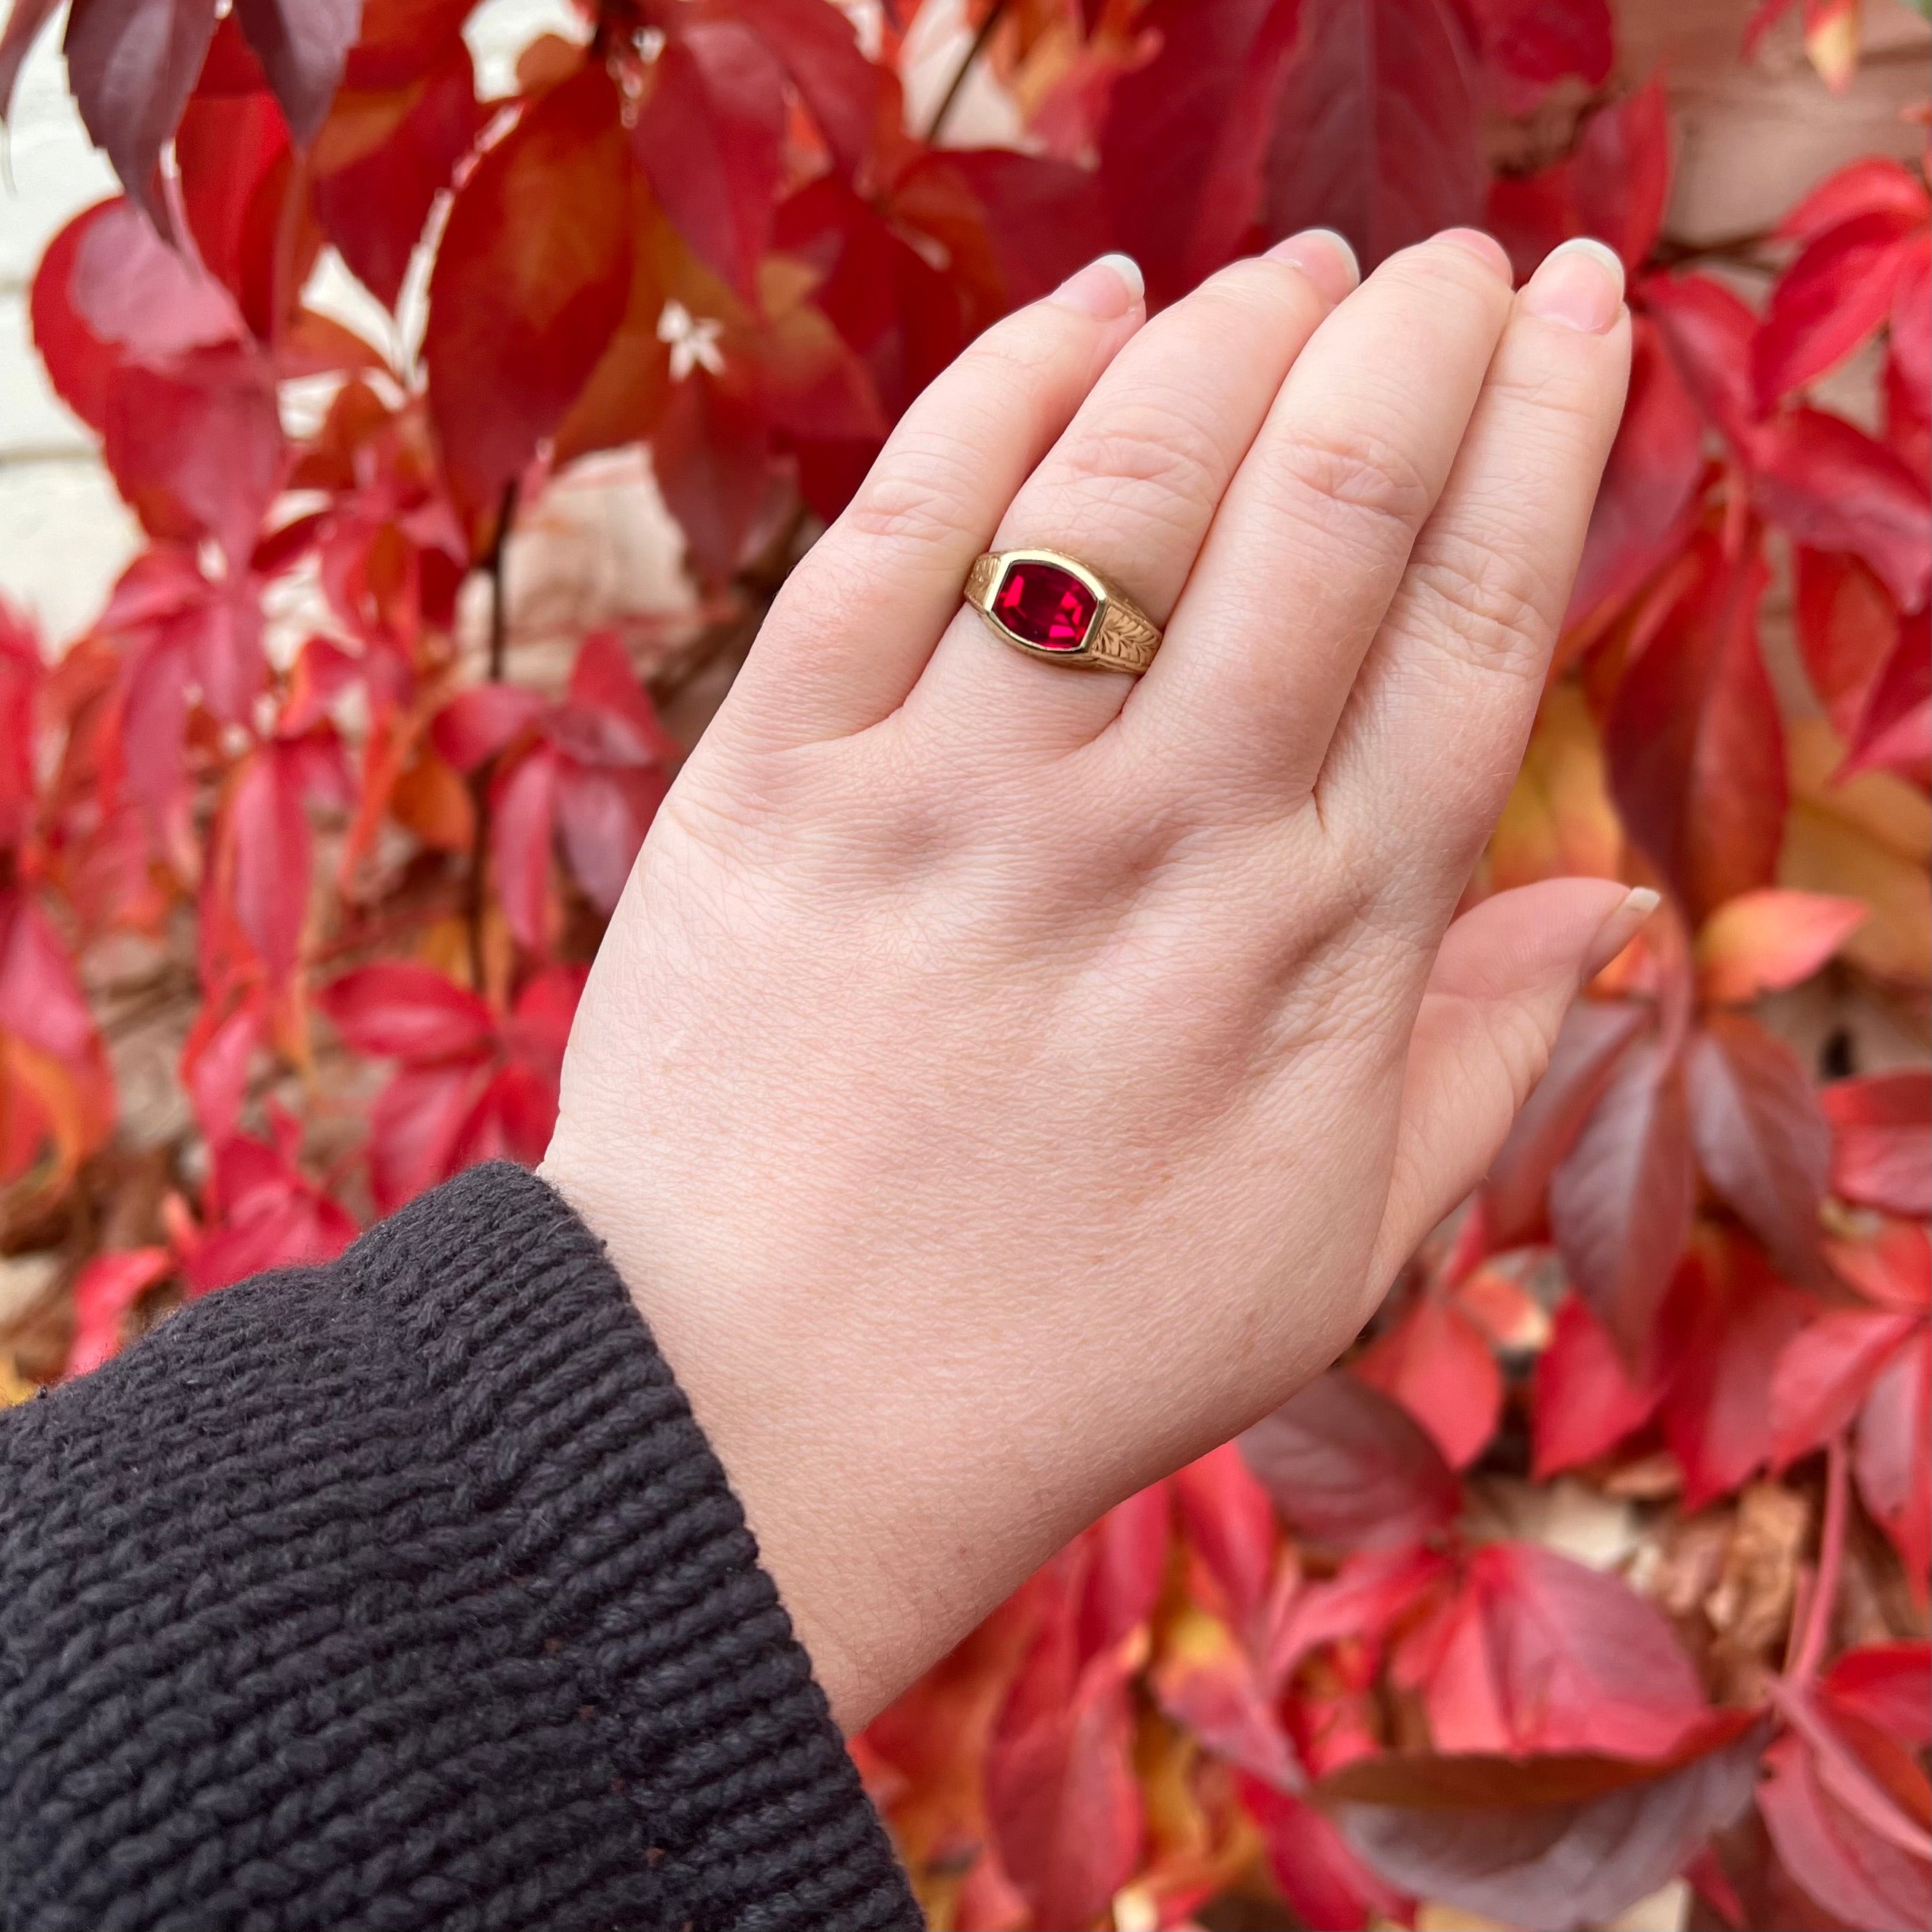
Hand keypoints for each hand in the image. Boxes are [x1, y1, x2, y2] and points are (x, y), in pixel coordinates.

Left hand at [541, 229, 1642, 1729]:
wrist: (756, 1415)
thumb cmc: (1058, 1347)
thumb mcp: (1326, 1251)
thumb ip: (1479, 1067)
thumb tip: (1616, 913)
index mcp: (1318, 951)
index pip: (1477, 627)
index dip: (1550, 439)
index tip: (1581, 319)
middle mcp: (1157, 845)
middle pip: (1330, 510)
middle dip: (1419, 341)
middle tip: (1457, 263)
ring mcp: (957, 803)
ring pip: (1126, 483)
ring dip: (1235, 334)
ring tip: (1296, 269)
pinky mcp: (775, 784)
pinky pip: (897, 530)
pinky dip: (1000, 388)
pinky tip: (1086, 305)